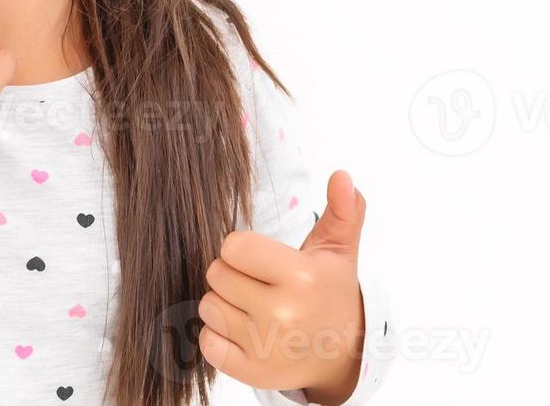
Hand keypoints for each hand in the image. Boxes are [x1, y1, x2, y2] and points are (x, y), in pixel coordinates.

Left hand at [198, 170, 366, 403]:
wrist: (342, 353)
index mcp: (301, 277)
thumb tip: (342, 176)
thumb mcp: (338, 250)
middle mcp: (283, 314)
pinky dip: (218, 337)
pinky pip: (207, 343)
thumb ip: (341, 210)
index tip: (261, 259)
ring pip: (208, 307)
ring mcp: (267, 347)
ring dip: (223, 305)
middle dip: (231, 275)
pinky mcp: (253, 373)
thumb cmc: (330, 291)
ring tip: (253, 309)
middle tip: (259, 284)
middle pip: (216, 274)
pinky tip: (244, 333)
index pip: (232, 247)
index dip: (241, 249)